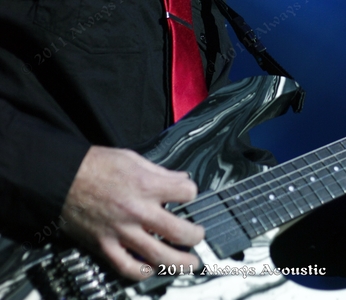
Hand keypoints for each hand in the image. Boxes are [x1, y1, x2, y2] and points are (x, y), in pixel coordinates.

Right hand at [60, 146, 203, 279]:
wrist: (63, 177)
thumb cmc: (94, 164)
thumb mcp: (132, 158)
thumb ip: (159, 171)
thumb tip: (180, 177)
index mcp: (146, 185)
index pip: (185, 192)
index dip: (191, 191)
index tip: (189, 194)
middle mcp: (137, 210)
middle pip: (179, 231)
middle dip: (195, 235)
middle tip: (198, 236)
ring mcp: (122, 231)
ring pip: (158, 255)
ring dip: (180, 262)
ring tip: (190, 263)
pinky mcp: (105, 245)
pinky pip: (127, 267)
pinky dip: (142, 272)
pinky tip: (152, 269)